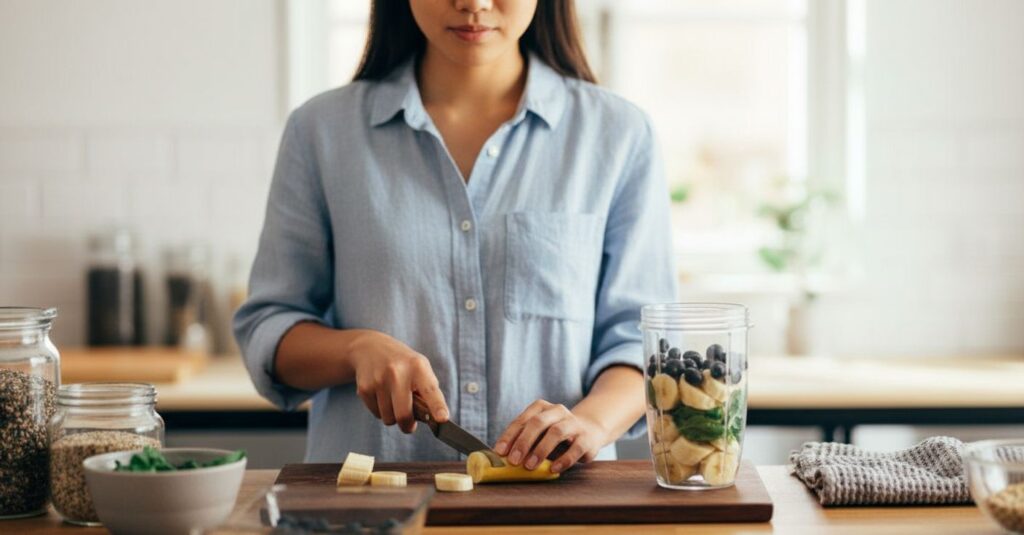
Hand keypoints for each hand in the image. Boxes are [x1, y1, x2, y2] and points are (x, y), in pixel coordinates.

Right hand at [350, 331, 448, 432]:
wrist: (370, 348)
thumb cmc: (403, 364)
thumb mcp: (420, 368)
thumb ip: (428, 391)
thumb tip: (434, 419)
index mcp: (418, 367)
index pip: (430, 391)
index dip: (437, 406)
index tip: (443, 419)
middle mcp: (397, 372)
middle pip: (404, 415)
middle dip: (407, 425)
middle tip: (409, 424)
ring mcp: (379, 380)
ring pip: (389, 418)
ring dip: (393, 416)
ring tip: (393, 399)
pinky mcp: (364, 388)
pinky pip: (376, 414)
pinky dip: (381, 410)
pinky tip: (381, 394)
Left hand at [493, 399, 609, 473]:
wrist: (589, 432)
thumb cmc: (556, 436)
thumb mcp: (539, 434)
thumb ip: (524, 442)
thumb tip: (502, 458)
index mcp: (541, 408)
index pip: (522, 420)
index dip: (510, 436)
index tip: (500, 451)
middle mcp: (558, 411)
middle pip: (538, 422)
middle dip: (524, 442)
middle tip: (514, 460)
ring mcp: (574, 423)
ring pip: (556, 432)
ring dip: (541, 450)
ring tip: (530, 466)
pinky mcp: (587, 438)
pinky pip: (575, 448)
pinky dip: (563, 460)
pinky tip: (553, 469)